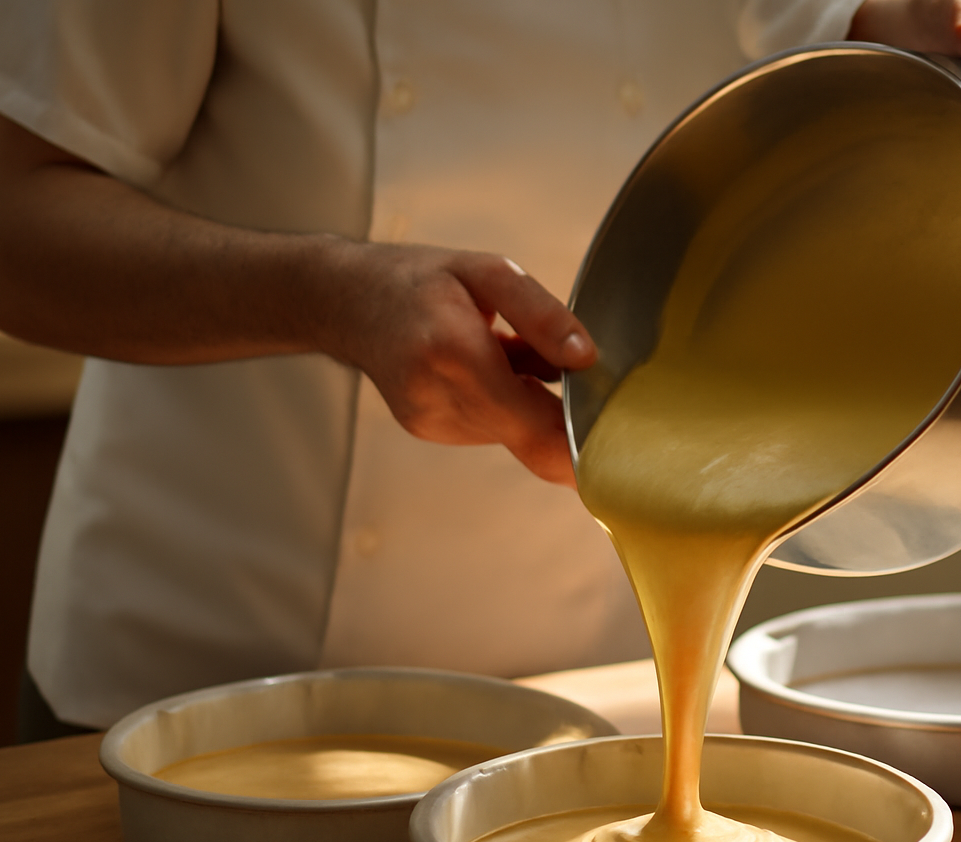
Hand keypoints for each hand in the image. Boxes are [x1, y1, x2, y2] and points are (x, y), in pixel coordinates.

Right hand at [320, 244, 596, 486]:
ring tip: (505, 352)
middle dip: (559, 411)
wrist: (344, 300)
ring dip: (528, 401)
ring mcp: (432, 422)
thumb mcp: (487, 272)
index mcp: (455, 354)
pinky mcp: (430, 430)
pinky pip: (490, 427)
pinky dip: (502, 403)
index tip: (616, 450)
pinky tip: (483, 367)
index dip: (581, 446)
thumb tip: (588, 358)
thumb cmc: (418, 279)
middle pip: (530, 434)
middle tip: (562, 368)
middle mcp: (440, 398)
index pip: (536, 427)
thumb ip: (542, 314)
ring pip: (513, 432)